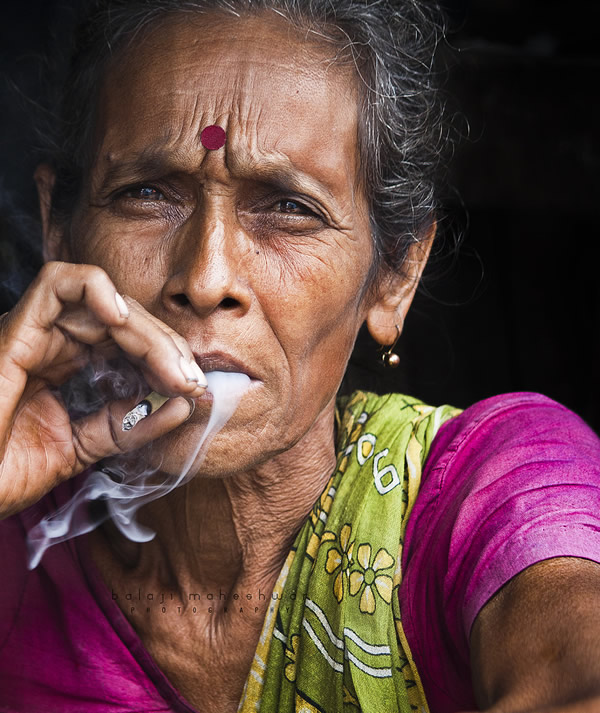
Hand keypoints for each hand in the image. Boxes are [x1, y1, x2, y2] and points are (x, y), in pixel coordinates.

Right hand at [0, 261, 206, 519]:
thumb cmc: (3, 473)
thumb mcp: (83, 447)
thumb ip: (129, 425)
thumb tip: (183, 404)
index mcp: (63, 365)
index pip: (127, 341)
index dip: (166, 357)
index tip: (195, 388)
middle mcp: (49, 343)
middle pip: (123, 319)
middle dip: (165, 346)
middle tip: (192, 380)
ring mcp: (30, 333)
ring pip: (104, 302)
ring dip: (146, 330)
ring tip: (171, 366)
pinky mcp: (13, 332)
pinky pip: (56, 284)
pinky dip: (96, 290)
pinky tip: (123, 321)